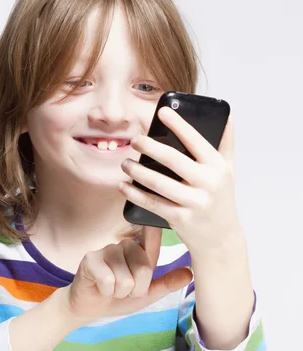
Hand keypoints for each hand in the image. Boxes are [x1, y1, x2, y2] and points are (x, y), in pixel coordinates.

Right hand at [65, 224, 192, 325]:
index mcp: (139, 252)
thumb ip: (167, 283)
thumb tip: (189, 273)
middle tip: (124, 290)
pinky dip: (106, 291)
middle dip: (135, 290)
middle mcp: (123, 246)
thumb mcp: (147, 294)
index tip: (155, 217)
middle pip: (143, 269)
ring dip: (119, 292)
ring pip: (125, 278)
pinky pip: (108, 280)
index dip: (154, 230)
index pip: (152, 241)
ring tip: (111, 289)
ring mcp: (106, 250)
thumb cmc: (118, 297)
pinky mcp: (90, 259)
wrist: (90, 308)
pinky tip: (100, 287)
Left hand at [119, 106, 241, 255]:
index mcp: (218, 167)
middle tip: (135, 139)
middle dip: (150, 146)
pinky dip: (135, 194)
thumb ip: (226, 143)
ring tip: (125, 162)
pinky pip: (152, 203)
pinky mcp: (180, 219)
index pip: (196, 140)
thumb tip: (226, 114)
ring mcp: (194, 202)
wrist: (221, 239)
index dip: (178, 124)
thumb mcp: (228, 170)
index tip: (162, 111)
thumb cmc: (221, 199)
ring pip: (159, 182)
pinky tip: (124, 185)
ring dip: (137, 170)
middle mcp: (208, 183)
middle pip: (173, 160)